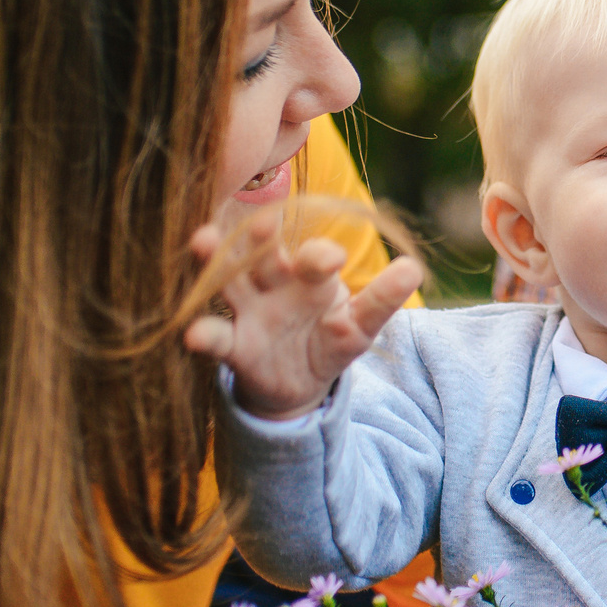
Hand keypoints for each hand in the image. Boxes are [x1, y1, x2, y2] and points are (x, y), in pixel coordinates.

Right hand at [181, 217, 423, 419]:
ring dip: (214, 261)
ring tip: (201, 240)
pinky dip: (204, 333)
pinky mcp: (234, 346)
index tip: (334, 259)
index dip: (321, 255)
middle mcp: (274, 284)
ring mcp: (250, 311)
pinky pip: (217, 337)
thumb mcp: (359, 326)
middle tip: (261, 223)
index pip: (314, 257)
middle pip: (263, 254)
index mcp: (310, 275)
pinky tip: (193, 333)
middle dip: (259, 237)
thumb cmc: (330, 340)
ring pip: (228, 280)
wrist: (300, 383)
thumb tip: (414, 268)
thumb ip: (381, 300)